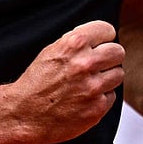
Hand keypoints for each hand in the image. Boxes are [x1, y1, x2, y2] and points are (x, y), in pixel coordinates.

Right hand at [9, 20, 123, 143]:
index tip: (99, 44)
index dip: (102, 38)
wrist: (23, 113)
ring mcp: (93, 87)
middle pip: (118, 52)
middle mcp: (85, 63)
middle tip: (98, 64)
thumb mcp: (52, 50)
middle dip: (109, 57)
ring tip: (89, 83)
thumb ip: (77, 43)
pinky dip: (100, 97)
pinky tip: (84, 98)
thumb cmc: (36, 82)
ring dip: (107, 78)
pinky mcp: (97, 108)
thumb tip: (100, 39)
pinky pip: (111, 96)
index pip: (108, 30)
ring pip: (118, 74)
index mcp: (73, 44)